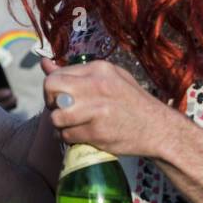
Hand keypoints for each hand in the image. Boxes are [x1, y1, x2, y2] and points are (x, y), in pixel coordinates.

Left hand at [42, 57, 172, 157]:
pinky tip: (79, 135)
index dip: (52, 89)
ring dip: (59, 124)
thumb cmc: (131, 102)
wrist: (158, 128)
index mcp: (99, 69)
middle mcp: (96, 86)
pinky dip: (69, 138)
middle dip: (50, 102)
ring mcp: (96, 109)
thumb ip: (76, 73)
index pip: (56, 75)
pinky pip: (67, 135)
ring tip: (71, 125)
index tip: (60, 98)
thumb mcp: (108, 78)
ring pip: (56, 117)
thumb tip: (44, 65)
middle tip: (61, 110)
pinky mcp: (97, 132)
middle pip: (51, 89)